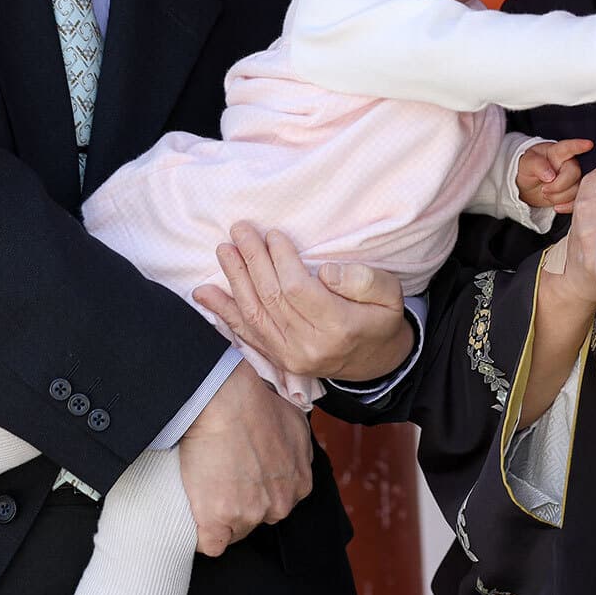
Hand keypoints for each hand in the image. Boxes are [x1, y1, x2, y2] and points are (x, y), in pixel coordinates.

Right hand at [176, 361, 314, 555]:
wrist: (225, 402)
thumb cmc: (257, 404)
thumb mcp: (296, 423)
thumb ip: (298, 451)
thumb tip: (288, 457)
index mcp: (299, 484)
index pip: (278, 503)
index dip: (258, 491)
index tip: (243, 479)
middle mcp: (279, 504)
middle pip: (258, 519)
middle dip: (242, 504)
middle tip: (223, 479)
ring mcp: (249, 514)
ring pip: (234, 530)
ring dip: (221, 516)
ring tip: (206, 489)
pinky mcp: (217, 521)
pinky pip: (211, 545)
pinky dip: (202, 535)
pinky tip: (196, 517)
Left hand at [194, 222, 410, 381]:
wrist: (377, 364)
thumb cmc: (381, 320)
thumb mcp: (390, 296)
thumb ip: (363, 280)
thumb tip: (326, 271)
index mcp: (338, 327)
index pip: (298, 289)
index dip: (281, 260)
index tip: (273, 234)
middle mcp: (308, 346)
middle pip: (271, 298)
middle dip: (252, 260)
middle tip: (241, 230)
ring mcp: (290, 357)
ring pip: (253, 314)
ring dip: (235, 279)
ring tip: (224, 250)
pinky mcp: (278, 360)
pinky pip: (245, 334)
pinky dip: (223, 313)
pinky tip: (205, 295)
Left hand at [517, 138, 592, 212]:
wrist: (526, 186)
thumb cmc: (527, 168)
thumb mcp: (526, 163)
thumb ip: (537, 165)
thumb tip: (550, 175)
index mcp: (557, 152)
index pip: (569, 147)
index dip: (579, 146)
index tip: (588, 145)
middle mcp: (568, 164)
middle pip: (575, 173)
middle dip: (559, 185)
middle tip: (544, 189)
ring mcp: (573, 179)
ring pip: (577, 189)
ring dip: (559, 197)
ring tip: (546, 194)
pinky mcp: (573, 193)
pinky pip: (577, 201)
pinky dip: (566, 206)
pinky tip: (556, 206)